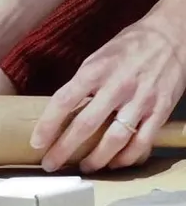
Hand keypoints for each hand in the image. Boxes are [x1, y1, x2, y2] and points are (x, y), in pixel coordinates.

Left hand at [31, 17, 185, 172]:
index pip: (64, 100)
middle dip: (65, 148)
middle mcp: (116, 87)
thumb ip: (84, 81)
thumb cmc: (129, 45)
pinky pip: (142, 142)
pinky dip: (128, 157)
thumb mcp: (98, 56)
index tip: (37, 142)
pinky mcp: (160, 112)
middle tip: (51, 164)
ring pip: (114, 139)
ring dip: (97, 159)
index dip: (48, 124)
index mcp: (94, 70)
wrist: (169, 36)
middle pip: (85, 124)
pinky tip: (116, 164)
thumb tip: (66, 106)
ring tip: (84, 168)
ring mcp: (139, 101)